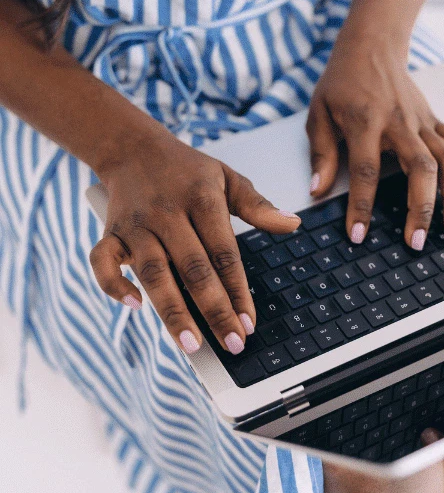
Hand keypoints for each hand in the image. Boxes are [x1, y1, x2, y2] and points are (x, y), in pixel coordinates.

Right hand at [89, 122, 299, 354]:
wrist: (133, 147)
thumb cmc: (187, 170)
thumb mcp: (228, 178)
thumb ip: (258, 205)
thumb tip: (293, 224)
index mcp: (202, 200)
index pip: (224, 253)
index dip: (238, 290)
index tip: (249, 322)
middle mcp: (168, 214)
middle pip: (194, 269)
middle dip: (214, 310)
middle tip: (232, 343)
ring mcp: (136, 225)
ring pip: (153, 273)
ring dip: (171, 311)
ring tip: (191, 345)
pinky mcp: (110, 233)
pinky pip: (102, 262)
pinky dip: (113, 284)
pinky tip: (134, 305)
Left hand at [306, 26, 443, 247]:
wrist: (372, 45)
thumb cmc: (342, 81)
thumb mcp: (318, 112)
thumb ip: (321, 152)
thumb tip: (317, 191)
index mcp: (366, 123)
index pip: (365, 171)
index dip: (362, 206)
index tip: (359, 235)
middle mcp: (399, 124)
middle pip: (419, 168)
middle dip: (420, 208)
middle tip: (417, 242)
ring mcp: (422, 122)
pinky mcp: (435, 120)